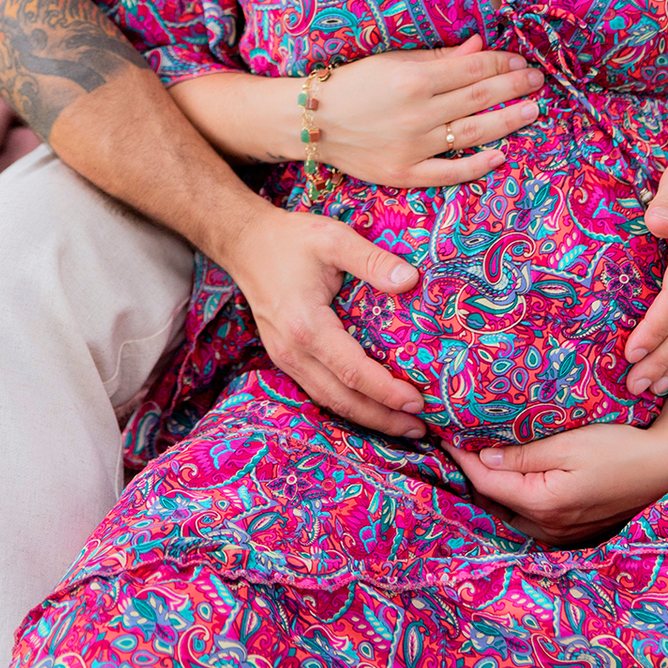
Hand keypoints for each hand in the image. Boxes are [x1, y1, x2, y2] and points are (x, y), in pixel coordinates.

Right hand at [226, 199, 426, 439]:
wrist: (246, 244)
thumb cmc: (291, 239)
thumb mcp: (334, 238)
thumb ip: (372, 260)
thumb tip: (410, 280)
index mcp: (306, 326)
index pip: (352, 371)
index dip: (386, 391)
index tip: (418, 400)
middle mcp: (293, 351)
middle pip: (341, 399)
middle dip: (382, 418)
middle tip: (421, 429)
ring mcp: (286, 358)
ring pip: (328, 401)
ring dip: (367, 417)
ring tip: (404, 425)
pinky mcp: (286, 358)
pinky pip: (319, 390)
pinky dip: (348, 405)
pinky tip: (372, 406)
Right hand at [315, 35, 543, 187]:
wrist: (314, 121)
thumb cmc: (355, 84)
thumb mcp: (393, 61)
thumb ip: (438, 56)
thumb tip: (479, 46)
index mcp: (413, 78)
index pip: (472, 69)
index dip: (501, 63)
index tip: (520, 60)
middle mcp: (417, 112)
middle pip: (479, 98)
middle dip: (514, 87)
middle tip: (538, 81)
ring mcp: (413, 146)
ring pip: (473, 133)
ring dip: (508, 121)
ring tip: (533, 110)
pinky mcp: (406, 173)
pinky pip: (450, 172)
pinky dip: (478, 165)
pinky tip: (501, 154)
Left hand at [443, 421, 667, 546]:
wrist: (666, 466)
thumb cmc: (619, 448)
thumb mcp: (568, 444)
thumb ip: (523, 454)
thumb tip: (482, 457)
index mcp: (541, 503)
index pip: (485, 481)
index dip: (461, 456)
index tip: (442, 433)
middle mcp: (547, 526)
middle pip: (492, 501)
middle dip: (471, 474)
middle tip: (454, 442)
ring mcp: (560, 532)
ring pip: (508, 512)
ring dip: (490, 488)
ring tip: (474, 456)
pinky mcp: (572, 529)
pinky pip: (528, 516)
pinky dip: (512, 497)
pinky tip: (509, 476)